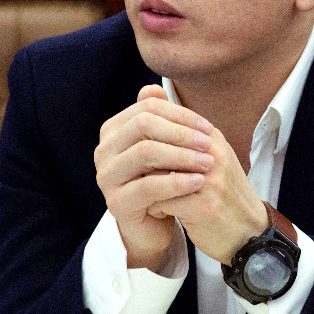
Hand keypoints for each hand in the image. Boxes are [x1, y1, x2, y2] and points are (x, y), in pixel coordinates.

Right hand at [94, 84, 215, 269]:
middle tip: (210, 143)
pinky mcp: (116, 202)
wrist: (155, 225)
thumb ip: (161, 119)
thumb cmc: (162, 182)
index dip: (180, 114)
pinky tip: (198, 182)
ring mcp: (106, 176)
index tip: (208, 127)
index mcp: (113, 131)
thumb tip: (154, 88)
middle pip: (143, 125)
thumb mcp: (165, 148)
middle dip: (181, 132)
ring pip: (145, 153)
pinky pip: (148, 186)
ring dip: (182, 155)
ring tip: (209, 163)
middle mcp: (104, 150)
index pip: (147, 108)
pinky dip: (177, 182)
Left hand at [147, 127, 268, 264]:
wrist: (250, 234)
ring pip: (155, 174)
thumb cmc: (222, 196)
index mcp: (211, 139)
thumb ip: (182, 140)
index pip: (165, 125)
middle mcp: (212, 155)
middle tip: (137, 179)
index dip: (145, 144)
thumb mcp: (208, 160)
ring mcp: (209, 181)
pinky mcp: (203, 206)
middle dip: (141, 165)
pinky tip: (159, 213)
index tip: (140, 160)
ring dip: (146, 186)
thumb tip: (145, 111)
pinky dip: (154, 208)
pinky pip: (160, 200)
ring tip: (148, 196)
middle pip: (158, 147)